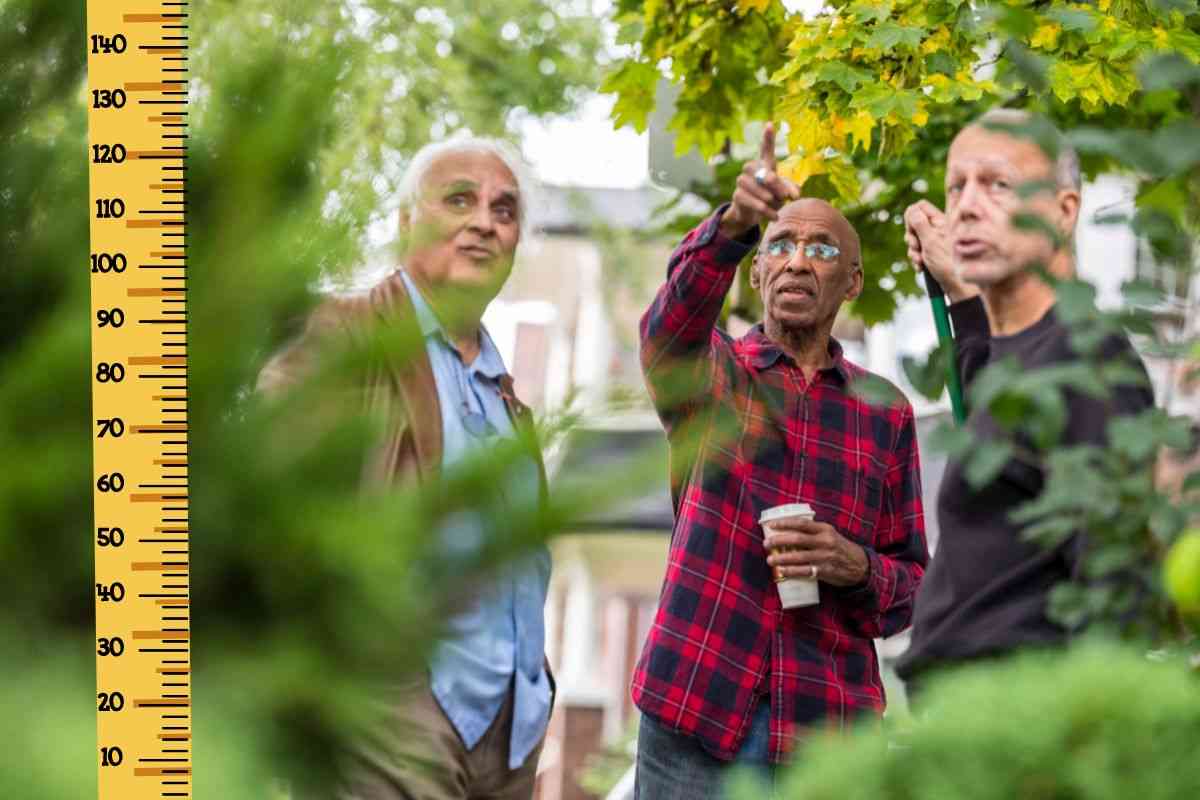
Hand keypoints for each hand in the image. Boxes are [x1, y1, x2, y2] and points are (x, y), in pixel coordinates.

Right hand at [719, 122, 800, 238]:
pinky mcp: (737, 195)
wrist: (752, 215)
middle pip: (764, 172)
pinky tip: (774, 216)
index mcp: (764, 164)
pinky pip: (754, 202)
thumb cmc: (771, 198)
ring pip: (759, 189)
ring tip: (777, 207)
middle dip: (776, 186)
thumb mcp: (783, 193)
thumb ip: (791, 190)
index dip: (768, 138)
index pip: (766, 149)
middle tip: (784, 197)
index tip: (770, 125)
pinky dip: (766, 211)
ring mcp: (742, 180)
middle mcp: (751, 168)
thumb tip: (793, 195)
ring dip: (771, 200)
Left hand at [763, 519, 868, 587]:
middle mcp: (825, 542)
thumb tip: (786, 530)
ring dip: (782, 558)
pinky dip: (792, 571)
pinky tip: (782, 572)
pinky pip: (805, 571)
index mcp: (825, 529)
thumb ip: (812, 532)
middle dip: (779, 541)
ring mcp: (825, 557)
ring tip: (769, 559)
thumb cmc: (838, 548)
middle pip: (797, 539)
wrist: (859, 565)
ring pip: (799, 556)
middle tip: (766, 544)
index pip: (801, 523)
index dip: (785, 523)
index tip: (771, 525)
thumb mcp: (829, 534)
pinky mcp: (825, 571)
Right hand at [903, 200, 977, 302]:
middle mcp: (939, 228)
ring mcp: (936, 241)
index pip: (920, 206)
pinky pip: (919, 251)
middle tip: (917, 247)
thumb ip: (920, 224)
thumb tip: (912, 209)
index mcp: (941, 221)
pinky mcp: (933, 253)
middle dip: (911, 237)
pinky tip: (921, 267)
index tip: (913, 230)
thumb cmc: (947, 263)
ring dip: (913, 251)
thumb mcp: (930, 242)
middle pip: (915, 223)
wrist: (957, 285)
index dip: (912, 216)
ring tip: (920, 261)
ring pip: (915, 239)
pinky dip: (917, 259)